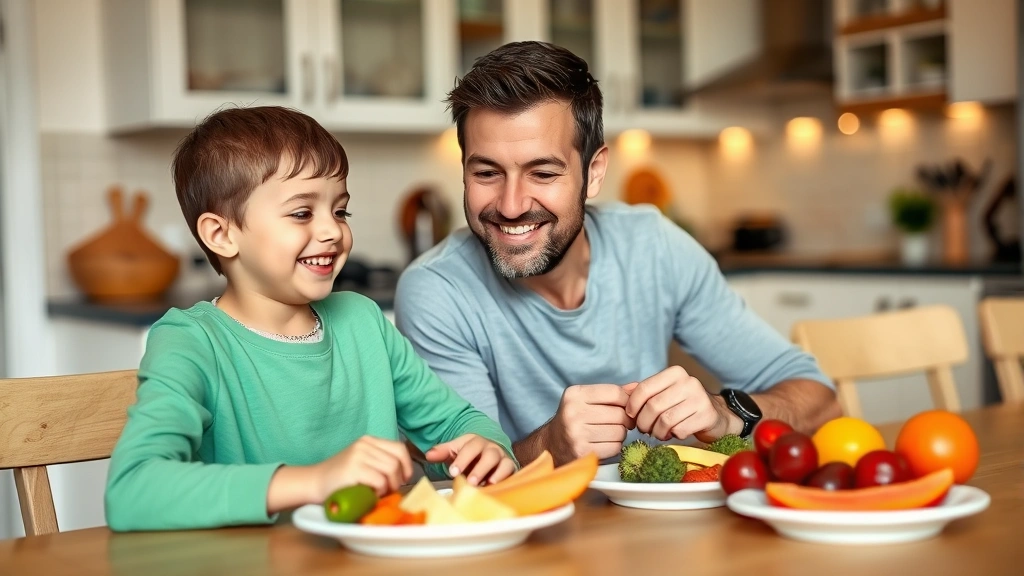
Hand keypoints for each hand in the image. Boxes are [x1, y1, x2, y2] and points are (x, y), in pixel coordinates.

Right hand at [311, 436, 412, 499]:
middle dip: (396, 481)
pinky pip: (380, 481)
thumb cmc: (340, 479)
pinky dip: (378, 492)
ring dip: (387, 487)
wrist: (313, 483)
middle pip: (396, 462)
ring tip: (376, 492)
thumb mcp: (362, 462)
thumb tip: (406, 475)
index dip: (406, 466)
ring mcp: (359, 455)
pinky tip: (368, 494)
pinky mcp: (354, 468)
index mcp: (369, 440)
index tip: (404, 479)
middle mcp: (364, 444)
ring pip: (391, 471)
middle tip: (385, 491)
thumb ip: (380, 462)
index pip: (399, 448)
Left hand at [425, 434, 516, 485]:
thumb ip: (442, 452)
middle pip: (489, 455)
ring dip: (496, 475)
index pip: (470, 446)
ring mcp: (503, 459)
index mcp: (476, 442)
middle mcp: (491, 449)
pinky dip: (505, 481)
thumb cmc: (468, 456)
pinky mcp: (511, 470)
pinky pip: (512, 474)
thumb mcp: (454, 451)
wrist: (487, 456)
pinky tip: (495, 489)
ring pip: (504, 463)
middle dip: (480, 468)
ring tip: (486, 485)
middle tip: (470, 482)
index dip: (462, 459)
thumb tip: (429, 455)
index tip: (452, 472)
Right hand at [544, 384, 634, 463]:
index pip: (615, 393)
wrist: (551, 445)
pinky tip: (603, 444)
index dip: (627, 401)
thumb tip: (637, 387)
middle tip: (617, 424)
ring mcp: (576, 434)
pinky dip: (614, 447)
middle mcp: (573, 412)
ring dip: (619, 435)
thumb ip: (612, 393)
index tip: (625, 408)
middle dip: (624, 420)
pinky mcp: (582, 452)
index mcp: (575, 394)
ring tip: (608, 434)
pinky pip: (615, 448)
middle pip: (620, 414)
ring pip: (619, 432)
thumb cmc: (575, 420)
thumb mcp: (587, 400)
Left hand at [624, 366, 738, 442]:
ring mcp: (700, 398)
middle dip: (644, 423)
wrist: (716, 416)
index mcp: (675, 373)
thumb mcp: (663, 393)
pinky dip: (673, 436)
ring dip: (657, 432)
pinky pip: (679, 430)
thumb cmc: (683, 405)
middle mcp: (688, 382)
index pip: (644, 388)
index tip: (631, 416)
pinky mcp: (707, 415)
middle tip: (645, 429)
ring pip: (665, 420)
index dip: (632, 406)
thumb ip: (643, 391)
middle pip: (653, 406)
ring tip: (659, 433)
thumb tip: (621, 391)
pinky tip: (675, 433)